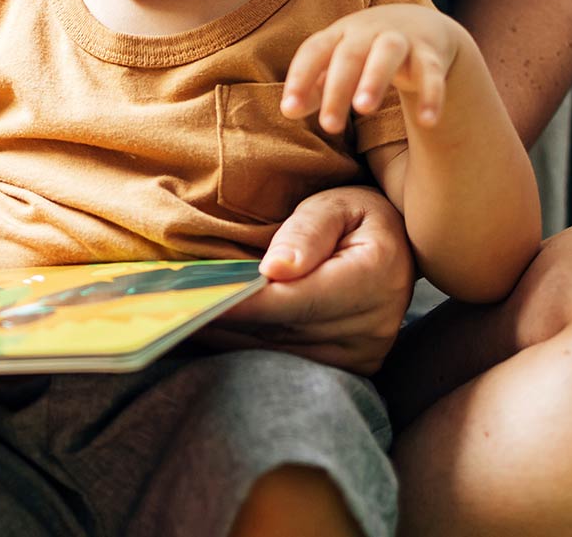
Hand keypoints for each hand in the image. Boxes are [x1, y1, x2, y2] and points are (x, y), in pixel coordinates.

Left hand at [196, 187, 413, 375]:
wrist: (399, 246)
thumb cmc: (359, 213)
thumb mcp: (337, 204)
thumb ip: (306, 232)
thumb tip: (275, 269)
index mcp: (373, 278)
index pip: (294, 299)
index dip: (244, 303)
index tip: (199, 301)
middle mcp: (371, 326)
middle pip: (283, 331)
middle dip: (227, 320)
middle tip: (172, 310)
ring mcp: (362, 354)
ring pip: (281, 352)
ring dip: (232, 338)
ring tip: (182, 321)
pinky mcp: (350, 367)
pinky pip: (289, 362)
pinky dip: (250, 347)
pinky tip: (214, 332)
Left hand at [281, 4, 463, 132]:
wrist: (418, 24)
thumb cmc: (364, 50)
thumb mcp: (337, 63)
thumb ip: (314, 86)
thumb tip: (289, 111)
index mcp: (338, 34)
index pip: (314, 51)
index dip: (300, 78)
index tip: (289, 110)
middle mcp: (367, 31)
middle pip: (349, 55)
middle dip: (337, 88)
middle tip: (329, 126)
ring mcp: (400, 39)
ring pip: (386, 53)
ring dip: (374, 78)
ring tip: (363, 109)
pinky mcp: (430, 53)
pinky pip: (431, 73)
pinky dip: (431, 95)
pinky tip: (427, 122)